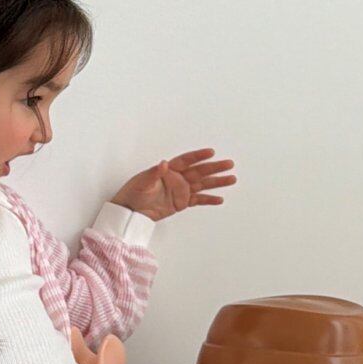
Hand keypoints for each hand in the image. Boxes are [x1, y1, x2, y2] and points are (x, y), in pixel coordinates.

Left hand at [111, 148, 236, 221]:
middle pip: (200, 171)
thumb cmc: (133, 193)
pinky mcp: (181, 203)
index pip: (187, 161)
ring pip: (203, 185)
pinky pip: (198, 200)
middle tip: (229, 164)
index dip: (198, 156)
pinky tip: (220, 199)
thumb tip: (163, 163)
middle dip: (215, 168)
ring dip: (217, 182)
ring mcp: (181, 191)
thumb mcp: (142, 182)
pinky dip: (209, 200)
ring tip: (231, 179)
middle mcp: (177, 179)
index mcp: (169, 170)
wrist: (130, 211)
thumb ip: (154, 173)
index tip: (211, 152)